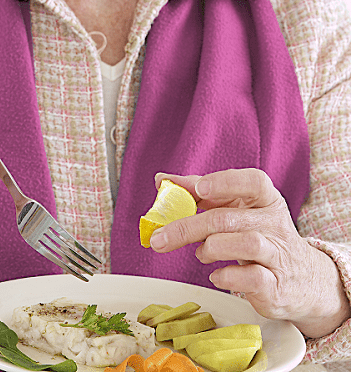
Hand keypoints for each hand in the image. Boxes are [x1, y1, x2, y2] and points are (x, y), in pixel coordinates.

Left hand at [150, 169, 349, 337]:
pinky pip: (252, 277)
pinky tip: (216, 275)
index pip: (253, 181)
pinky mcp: (276, 285)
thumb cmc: (260, 236)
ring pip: (246, 243)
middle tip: (160, 237)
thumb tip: (163, 180)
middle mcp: (276, 223)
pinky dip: (227, 276)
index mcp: (266, 199)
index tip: (199, 187)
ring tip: (200, 253)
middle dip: (189, 227)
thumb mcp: (239, 211)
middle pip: (229, 218)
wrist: (303, 281)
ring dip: (211, 247)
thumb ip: (203, 194)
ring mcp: (278, 254)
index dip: (226, 182)